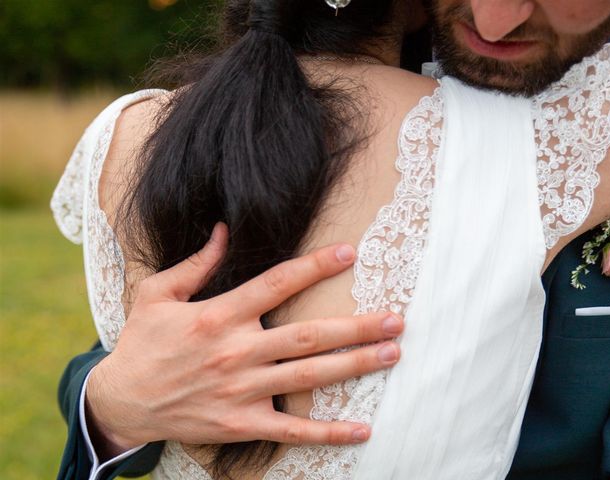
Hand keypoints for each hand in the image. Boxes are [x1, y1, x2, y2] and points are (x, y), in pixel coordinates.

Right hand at [86, 223, 402, 457]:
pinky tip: (362, 429)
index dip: (315, 266)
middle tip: (395, 319)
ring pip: (308, 378)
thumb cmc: (143, 342)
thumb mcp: (159, 294)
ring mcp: (241, 391)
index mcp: (218, 315)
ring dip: (354, 366)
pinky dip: (328, 431)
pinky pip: (291, 429)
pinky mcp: (241, 424)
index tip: (349, 252)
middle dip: (355, 326)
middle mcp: (236, 352)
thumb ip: (196, 263)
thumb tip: (224, 229)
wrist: (123, 400)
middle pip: (307, 335)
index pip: (276, 284)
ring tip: (392, 354)